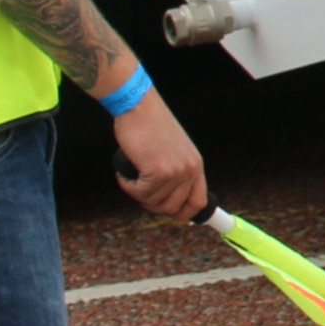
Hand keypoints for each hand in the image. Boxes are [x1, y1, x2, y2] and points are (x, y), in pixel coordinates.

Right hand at [109, 86, 208, 220]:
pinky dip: (128, 186)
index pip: (198, 202)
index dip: (185, 214)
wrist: (140, 107)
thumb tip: (168, 199)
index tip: (176, 218)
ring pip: (154, 203)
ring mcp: (175, 171)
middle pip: (174, 208)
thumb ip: (175, 172)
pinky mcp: (158, 171)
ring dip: (138, 194)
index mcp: (195, 165)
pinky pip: (140, 193)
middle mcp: (190, 169)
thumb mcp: (172, 150)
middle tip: (140, 191)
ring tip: (133, 176)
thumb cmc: (150, 127)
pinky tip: (125, 173)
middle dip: (154, 206)